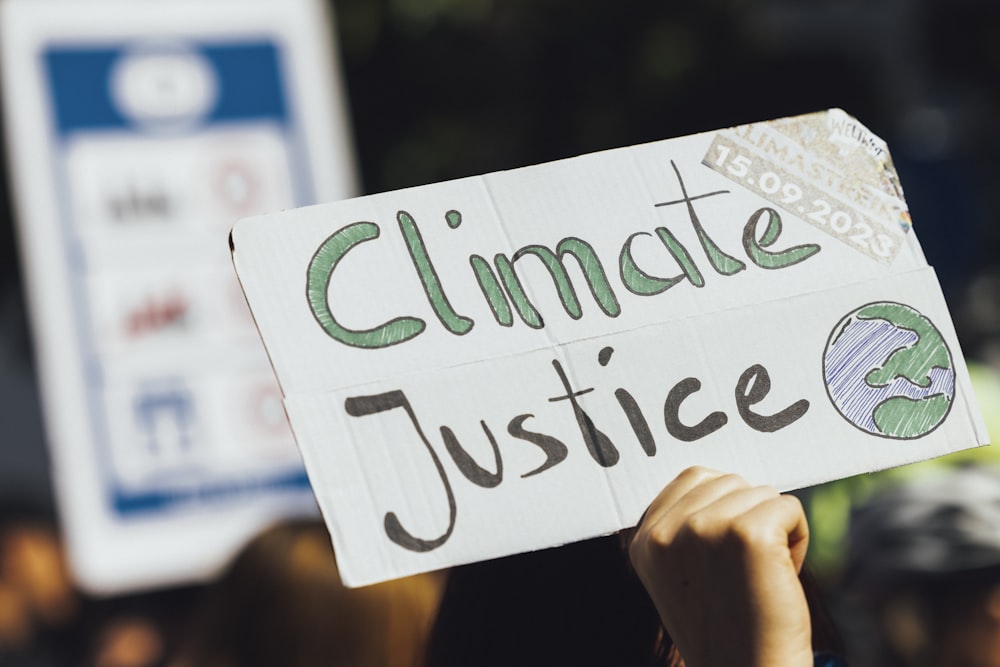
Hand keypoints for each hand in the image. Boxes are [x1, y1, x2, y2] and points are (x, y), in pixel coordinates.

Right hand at [628, 467, 811, 666]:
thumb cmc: (728, 626)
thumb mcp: (682, 573)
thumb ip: (685, 526)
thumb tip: (719, 479)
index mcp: (645, 539)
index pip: (695, 478)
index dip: (727, 510)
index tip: (726, 560)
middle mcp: (667, 531)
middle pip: (731, 482)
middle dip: (750, 518)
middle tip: (745, 573)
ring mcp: (704, 528)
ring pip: (762, 493)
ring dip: (775, 530)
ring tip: (761, 578)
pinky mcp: (748, 533)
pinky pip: (790, 507)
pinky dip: (798, 538)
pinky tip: (781, 576)